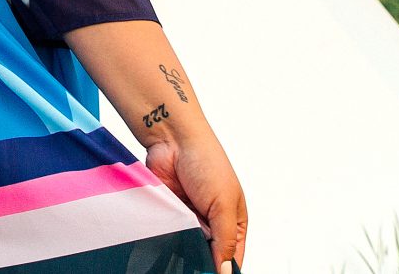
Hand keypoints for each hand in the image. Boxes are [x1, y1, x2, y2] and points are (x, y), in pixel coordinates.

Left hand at [145, 131, 247, 271]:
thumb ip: (225, 239)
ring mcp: (189, 220)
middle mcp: (212, 223)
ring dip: (183, 251)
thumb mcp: (224, 204)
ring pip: (187, 248)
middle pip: (208, 256)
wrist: (172, 139)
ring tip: (179, 257)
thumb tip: (225, 271)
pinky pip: (168, 235)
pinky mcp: (169, 214)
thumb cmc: (207, 162)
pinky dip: (167, 240)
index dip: (225, 269)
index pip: (232, 257)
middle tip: (194, 269)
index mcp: (233, 223)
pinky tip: (165, 245)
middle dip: (202, 262)